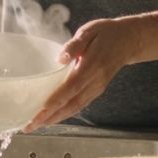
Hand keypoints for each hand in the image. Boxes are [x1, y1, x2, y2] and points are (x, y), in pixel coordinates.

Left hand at [23, 17, 143, 132]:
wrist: (129, 40)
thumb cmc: (107, 33)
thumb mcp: (90, 31)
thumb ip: (74, 45)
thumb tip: (60, 58)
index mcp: (92, 66)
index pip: (69, 89)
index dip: (52, 103)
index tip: (36, 114)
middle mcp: (95, 81)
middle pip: (70, 104)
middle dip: (49, 117)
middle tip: (29, 126)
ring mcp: (97, 88)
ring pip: (74, 108)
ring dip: (55, 118)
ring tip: (36, 125)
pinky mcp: (97, 90)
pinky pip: (79, 105)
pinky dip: (65, 113)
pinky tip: (53, 116)